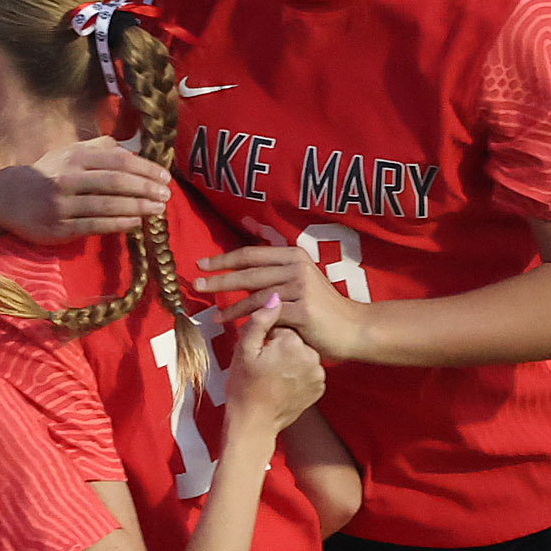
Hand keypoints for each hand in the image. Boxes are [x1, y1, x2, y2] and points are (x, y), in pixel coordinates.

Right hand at [0, 139, 169, 243]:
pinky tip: (136, 222)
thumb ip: (98, 149)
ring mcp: (62, 205)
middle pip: (115, 182)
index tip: (165, 176)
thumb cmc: (46, 174)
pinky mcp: (58, 228)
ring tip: (158, 209)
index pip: (117, 160)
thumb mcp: (67, 153)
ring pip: (106, 206)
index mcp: (74, 157)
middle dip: (145, 189)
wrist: (5, 198)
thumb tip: (131, 147)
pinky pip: (94, 226)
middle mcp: (67, 178)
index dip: (144, 168)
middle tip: (166, 195)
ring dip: (137, 208)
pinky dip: (119, 224)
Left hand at [189, 243, 371, 361]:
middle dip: (219, 277)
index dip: (224, 259)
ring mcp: (300, 288)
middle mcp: (297, 267)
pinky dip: (246, 319)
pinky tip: (232, 325)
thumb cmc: (324, 306)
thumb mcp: (302, 275)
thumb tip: (250, 223)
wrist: (355, 328)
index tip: (201, 264)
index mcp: (294, 255)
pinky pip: (266, 314)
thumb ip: (277, 257)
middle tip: (196, 283)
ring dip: (229, 304)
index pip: (252, 254)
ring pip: (255, 295)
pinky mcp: (302, 311)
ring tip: (212, 312)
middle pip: (249, 272)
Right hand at [217, 304, 325, 433]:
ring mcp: (318, 373)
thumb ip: (260, 320)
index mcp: (292, 342)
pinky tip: (284, 384)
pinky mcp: (320, 387)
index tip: (258, 352)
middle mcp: (311, 355)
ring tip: (274, 376)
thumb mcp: (244, 350)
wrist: (254, 424)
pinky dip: (299, 374)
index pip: (282, 323)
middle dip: (280, 346)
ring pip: (302, 354)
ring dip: (290, 360)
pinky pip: (309, 370)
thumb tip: (274, 296)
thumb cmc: (244, 387)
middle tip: (264, 365)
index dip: (267, 336)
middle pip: (295, 338)